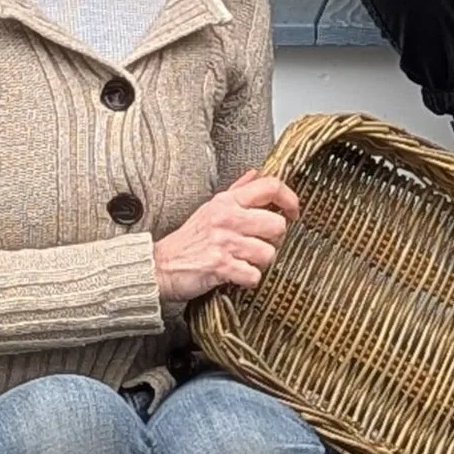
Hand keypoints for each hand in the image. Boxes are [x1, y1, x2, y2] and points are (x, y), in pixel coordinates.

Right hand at [153, 170, 301, 301]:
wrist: (159, 266)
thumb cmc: (188, 239)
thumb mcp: (211, 208)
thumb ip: (237, 191)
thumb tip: (256, 173)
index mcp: (227, 201)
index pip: (271, 187)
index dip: (290, 199)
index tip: (294, 212)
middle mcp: (227, 217)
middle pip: (278, 224)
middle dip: (275, 239)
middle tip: (262, 244)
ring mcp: (224, 242)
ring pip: (269, 253)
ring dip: (260, 262)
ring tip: (245, 261)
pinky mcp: (219, 266)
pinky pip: (254, 275)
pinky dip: (249, 280)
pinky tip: (237, 275)